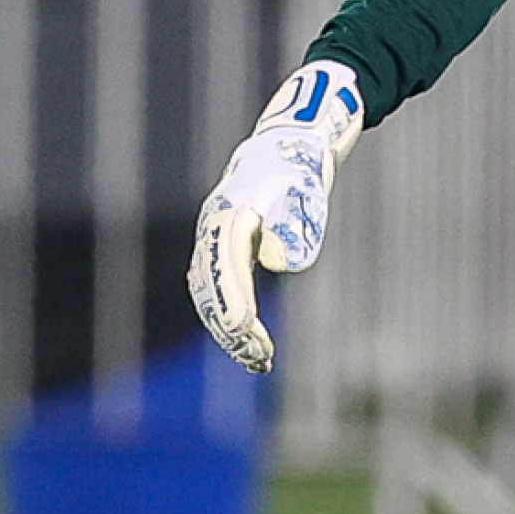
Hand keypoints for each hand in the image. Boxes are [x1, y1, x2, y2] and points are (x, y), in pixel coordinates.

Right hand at [187, 63, 362, 373]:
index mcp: (229, 214)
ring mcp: (212, 244)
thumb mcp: (302, 193)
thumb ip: (294, 225)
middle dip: (232, 325)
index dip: (234, 296)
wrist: (284, 152)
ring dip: (232, 332)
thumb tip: (281, 262)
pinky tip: (254, 349)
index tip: (244, 328)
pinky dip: (234, 324)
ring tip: (261, 361)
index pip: (228, 263)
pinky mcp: (221, 257)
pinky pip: (220, 297)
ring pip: (212, 297)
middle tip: (261, 355)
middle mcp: (212, 230)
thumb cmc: (297, 173)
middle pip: (213, 287)